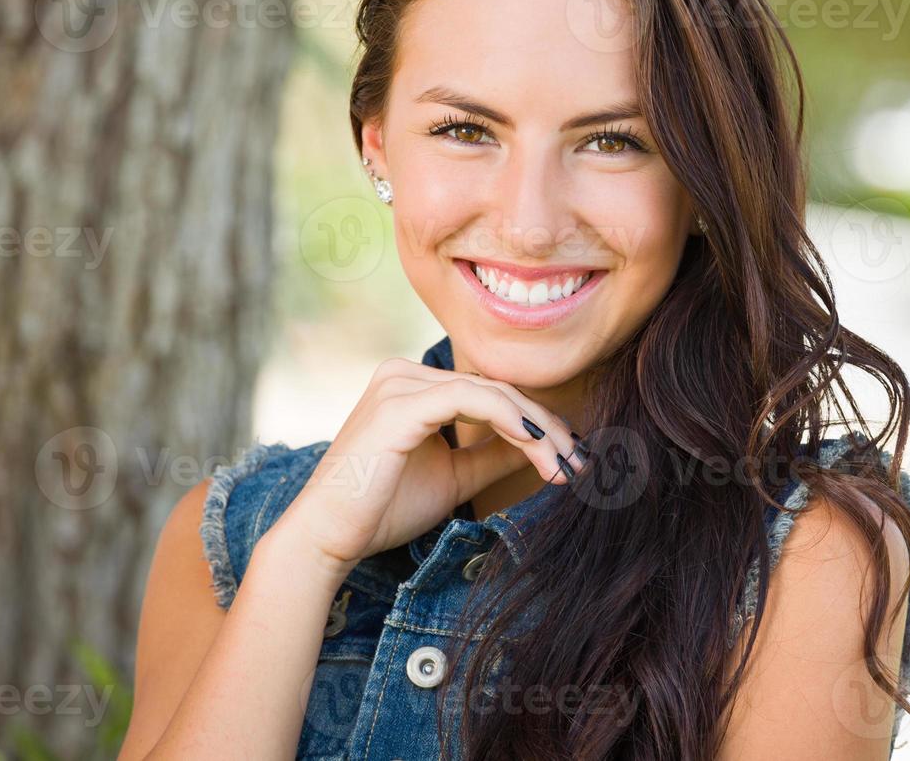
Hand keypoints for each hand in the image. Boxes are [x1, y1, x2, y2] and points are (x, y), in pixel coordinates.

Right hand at [276, 357, 585, 574]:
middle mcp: (403, 372)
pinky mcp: (399, 403)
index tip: (574, 457)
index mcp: (413, 385)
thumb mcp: (455, 476)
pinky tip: (539, 447)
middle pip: (499, 389)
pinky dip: (511, 420)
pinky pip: (471, 399)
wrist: (328, 538)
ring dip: (538, 429)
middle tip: (581, 461)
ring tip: (565, 464)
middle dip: (547, 427)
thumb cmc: (382, 508)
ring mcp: (399, 383)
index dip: (539, 422)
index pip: (493, 393)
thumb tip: (543, 445)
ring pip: (493, 393)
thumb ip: (494, 454)